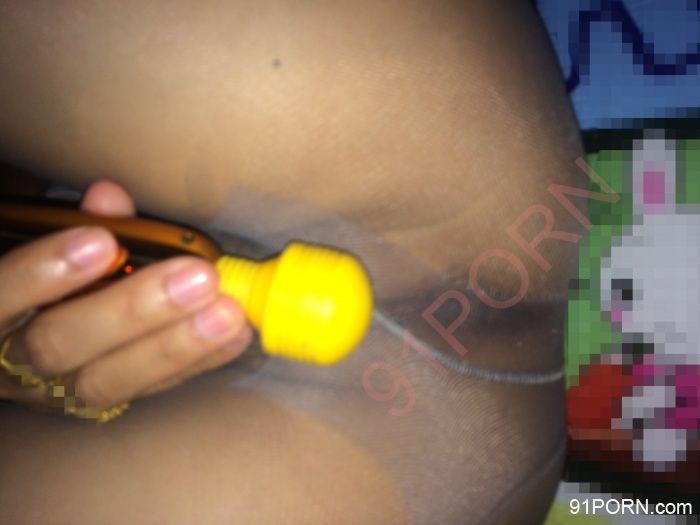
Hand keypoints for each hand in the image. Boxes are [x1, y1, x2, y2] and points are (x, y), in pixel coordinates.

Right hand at [0, 180, 251, 415]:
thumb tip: (110, 196)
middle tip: (197, 279)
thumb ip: (71, 223)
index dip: (42, 272)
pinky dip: (195, 363)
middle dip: (132, 310)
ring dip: (173, 347)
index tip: (102, 241)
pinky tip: (235, 337)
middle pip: (58, 346)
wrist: (21, 346)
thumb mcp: (37, 247)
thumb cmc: (36, 282)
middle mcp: (11, 361)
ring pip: (105, 382)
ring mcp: (53, 393)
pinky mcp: (99, 407)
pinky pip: (147, 392)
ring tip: (226, 314)